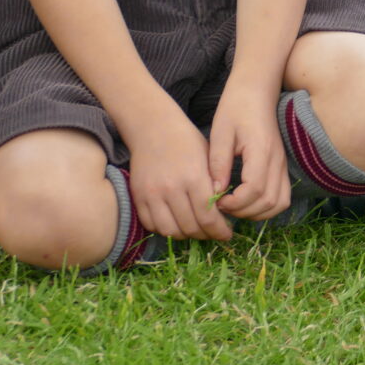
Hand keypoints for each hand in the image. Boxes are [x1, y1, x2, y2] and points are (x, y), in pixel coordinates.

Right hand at [123, 110, 232, 241]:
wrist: (153, 129)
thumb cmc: (187, 142)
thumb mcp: (209, 159)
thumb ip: (215, 186)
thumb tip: (224, 212)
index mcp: (193, 178)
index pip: (208, 217)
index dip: (219, 230)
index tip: (227, 234)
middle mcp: (171, 189)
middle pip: (190, 227)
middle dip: (206, 235)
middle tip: (214, 233)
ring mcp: (151, 194)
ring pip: (170, 231)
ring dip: (185, 235)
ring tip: (196, 229)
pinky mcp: (138, 197)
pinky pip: (152, 225)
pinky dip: (165, 229)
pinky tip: (177, 223)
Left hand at [207, 86, 291, 220]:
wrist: (257, 91)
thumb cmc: (235, 109)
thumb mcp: (220, 134)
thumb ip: (218, 164)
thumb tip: (214, 192)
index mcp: (261, 151)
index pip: (254, 190)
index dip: (234, 203)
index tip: (216, 199)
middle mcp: (277, 161)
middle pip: (268, 202)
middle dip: (243, 212)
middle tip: (222, 205)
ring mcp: (283, 165)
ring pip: (279, 203)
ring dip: (257, 213)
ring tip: (235, 205)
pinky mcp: (282, 167)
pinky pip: (282, 196)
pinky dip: (266, 206)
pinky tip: (246, 200)